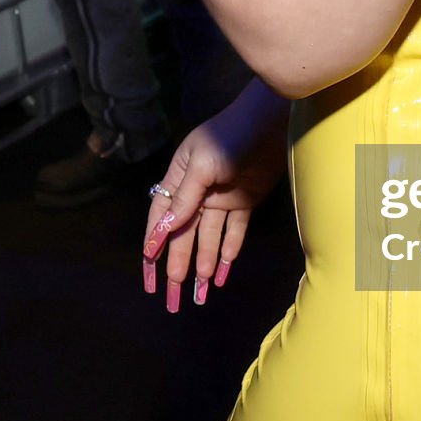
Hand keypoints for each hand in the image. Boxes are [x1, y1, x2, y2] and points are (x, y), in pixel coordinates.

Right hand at [141, 81, 287, 310]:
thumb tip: (161, 231)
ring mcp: (221, 199)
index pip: (161, 218)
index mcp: (179, 181)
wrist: (270, 123)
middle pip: (184, 235)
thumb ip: (184, 199)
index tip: (150, 272)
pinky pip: (233, 232)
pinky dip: (227, 252)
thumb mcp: (201, 166)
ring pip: (208, 238)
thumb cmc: (230, 136)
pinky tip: (221, 272)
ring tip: (199, 291)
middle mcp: (197, 193)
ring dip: (202, 263)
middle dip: (178, 266)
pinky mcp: (244, 202)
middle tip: (174, 297)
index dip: (154, 245)